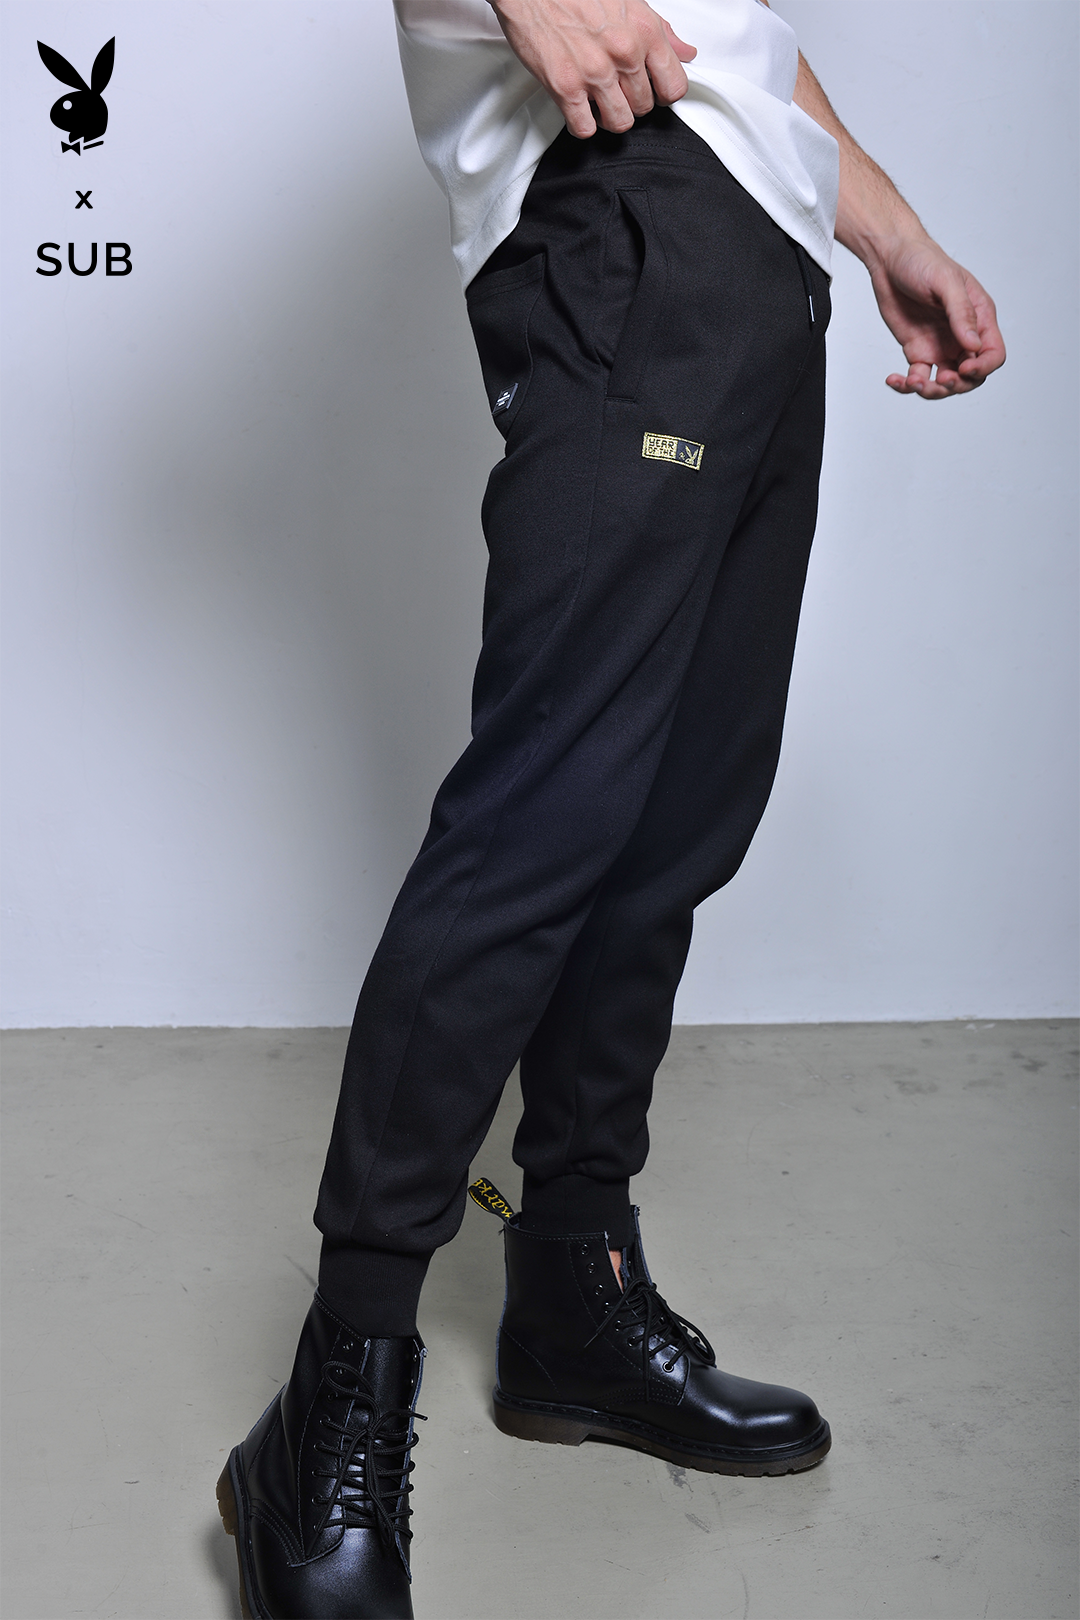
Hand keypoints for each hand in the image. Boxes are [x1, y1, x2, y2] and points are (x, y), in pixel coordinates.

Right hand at [489, 0, 696, 138]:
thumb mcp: (631, 3)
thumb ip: (662, 32)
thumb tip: (685, 53)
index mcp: (644, 32)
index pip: (674, 87)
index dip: (663, 94)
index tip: (652, 90)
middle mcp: (623, 53)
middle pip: (645, 107)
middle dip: (632, 102)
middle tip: (617, 89)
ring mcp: (595, 73)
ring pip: (620, 123)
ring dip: (610, 117)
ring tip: (599, 101)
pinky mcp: (566, 88)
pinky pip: (585, 128)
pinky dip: (582, 124)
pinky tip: (578, 108)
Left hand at [869, 236, 1005, 399]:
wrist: (889, 258)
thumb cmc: (922, 261)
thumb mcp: (946, 282)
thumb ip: (961, 313)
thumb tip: (973, 345)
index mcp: (979, 318)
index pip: (993, 354)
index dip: (983, 368)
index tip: (963, 368)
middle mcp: (962, 336)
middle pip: (971, 377)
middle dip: (957, 385)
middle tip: (939, 380)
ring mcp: (940, 346)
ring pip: (944, 383)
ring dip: (931, 390)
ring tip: (913, 382)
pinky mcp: (917, 350)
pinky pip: (917, 377)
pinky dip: (907, 385)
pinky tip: (895, 380)